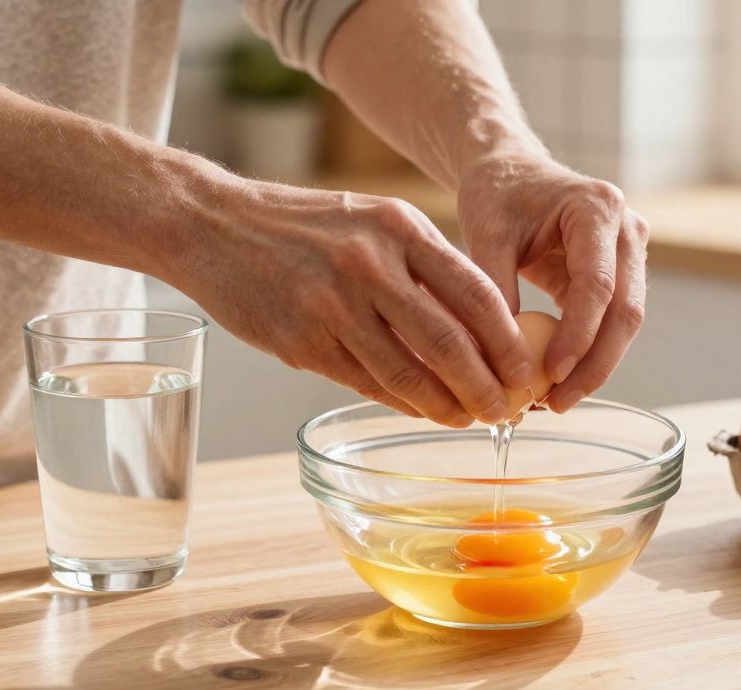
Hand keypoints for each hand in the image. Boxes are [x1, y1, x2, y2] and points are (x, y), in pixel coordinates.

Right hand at [166, 174, 532, 426]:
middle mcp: (370, 265)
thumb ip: (423, 264)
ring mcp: (333, 306)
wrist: (212, 224)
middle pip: (450, 341)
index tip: (529, 371)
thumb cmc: (301, 226)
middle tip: (507, 410)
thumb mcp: (371, 220)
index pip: (477, 293)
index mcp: (399, 227)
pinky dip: (401, 402)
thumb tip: (482, 327)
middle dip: (488, 386)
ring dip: (446, 405)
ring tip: (468, 419)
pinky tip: (421, 409)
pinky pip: (366, 383)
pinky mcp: (302, 342)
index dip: (511, 343)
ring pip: (409, 372)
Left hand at [456, 152, 648, 411]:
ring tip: (556, 401)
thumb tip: (500, 358)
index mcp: (597, 208)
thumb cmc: (496, 195)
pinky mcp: (620, 273)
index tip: (551, 373)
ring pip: (625, 322)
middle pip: (626, 311)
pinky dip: (589, 353)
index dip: (579, 335)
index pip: (598, 284)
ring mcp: (630, 251)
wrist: (509, 171)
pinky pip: (611, 321)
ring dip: (596, 366)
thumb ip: (495, 290)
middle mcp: (626, 228)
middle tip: (558, 403)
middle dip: (595, 364)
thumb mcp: (487, 235)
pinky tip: (559, 382)